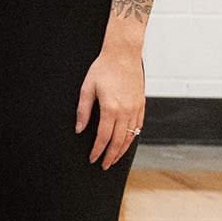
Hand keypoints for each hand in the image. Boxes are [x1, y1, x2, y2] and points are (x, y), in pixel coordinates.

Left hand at [76, 43, 144, 168]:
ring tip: (115, 158)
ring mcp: (136, 108)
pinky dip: (133, 136)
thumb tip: (79, 130)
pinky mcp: (142, 104)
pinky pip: (139, 125)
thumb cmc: (103, 69)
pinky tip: (126, 142)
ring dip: (123, 149)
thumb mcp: (87, 88)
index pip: (104, 137)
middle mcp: (126, 110)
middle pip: (119, 141)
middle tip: (104, 166)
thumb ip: (83, 111)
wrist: (123, 55)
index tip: (92, 159)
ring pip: (131, 135)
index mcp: (111, 108)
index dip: (98, 150)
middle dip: (111, 156)